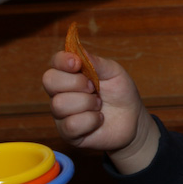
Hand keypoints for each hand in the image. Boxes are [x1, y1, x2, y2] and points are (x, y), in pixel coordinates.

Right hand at [43, 51, 159, 173]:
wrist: (133, 120)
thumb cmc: (121, 94)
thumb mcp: (114, 73)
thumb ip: (96, 62)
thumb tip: (79, 51)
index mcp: (72, 74)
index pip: (55, 62)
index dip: (62, 61)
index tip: (77, 63)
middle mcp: (61, 92)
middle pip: (50, 80)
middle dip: (76, 82)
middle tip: (94, 88)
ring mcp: (62, 113)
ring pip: (60, 104)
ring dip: (87, 103)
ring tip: (99, 105)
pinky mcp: (68, 132)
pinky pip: (71, 124)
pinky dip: (91, 120)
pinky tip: (98, 119)